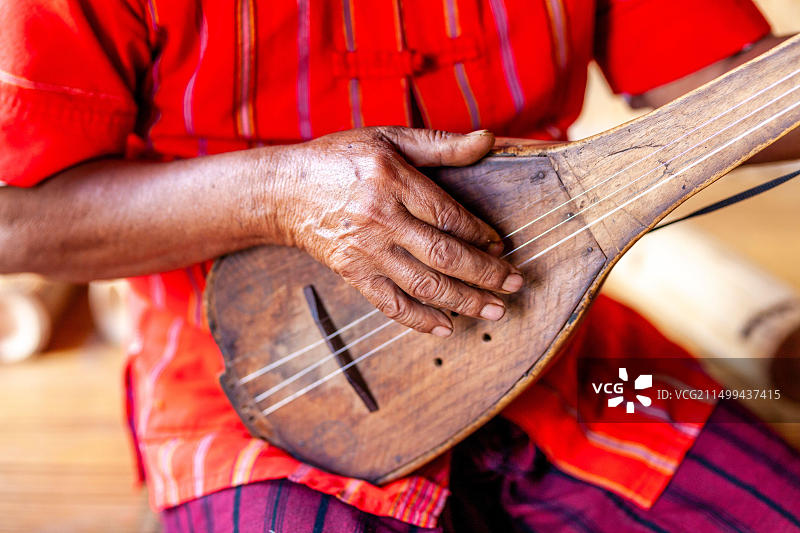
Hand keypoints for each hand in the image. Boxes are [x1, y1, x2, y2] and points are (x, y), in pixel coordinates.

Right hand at [269, 126, 523, 336]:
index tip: (501, 246)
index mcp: (391, 179)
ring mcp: (364, 250)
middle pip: (443, 254)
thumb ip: (440, 145)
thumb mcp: (388, 138)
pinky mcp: (352, 272)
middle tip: (515, 285)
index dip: (480, 234)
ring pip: (423, 284)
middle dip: (485, 274)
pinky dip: (419, 320)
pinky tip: (447, 327)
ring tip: (495, 310)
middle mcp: (379, 217)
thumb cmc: (340, 159)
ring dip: (464, 301)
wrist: (285, 190)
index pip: (448, 215)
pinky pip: (390, 303)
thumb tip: (488, 141)